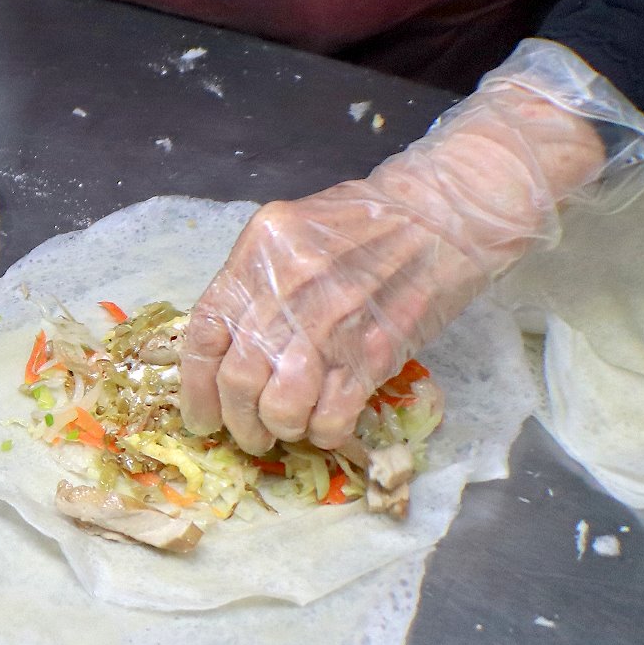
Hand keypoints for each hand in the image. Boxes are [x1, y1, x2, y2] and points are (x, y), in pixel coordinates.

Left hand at [179, 47, 626, 453]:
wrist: (447, 211)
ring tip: (285, 430)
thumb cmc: (368, 223)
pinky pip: (332, 414)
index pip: (205, 333)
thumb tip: (226, 351)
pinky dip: (323, 432)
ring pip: (280, 403)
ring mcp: (334, 319)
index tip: (202, 415)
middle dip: (238, 420)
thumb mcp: (294, 234)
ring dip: (278, 429)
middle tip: (249, 433)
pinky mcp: (377, 350)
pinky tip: (325, 427)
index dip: (196, 386)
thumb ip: (256, 284)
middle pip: (238, 376)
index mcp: (259, 252)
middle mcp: (290, 285)